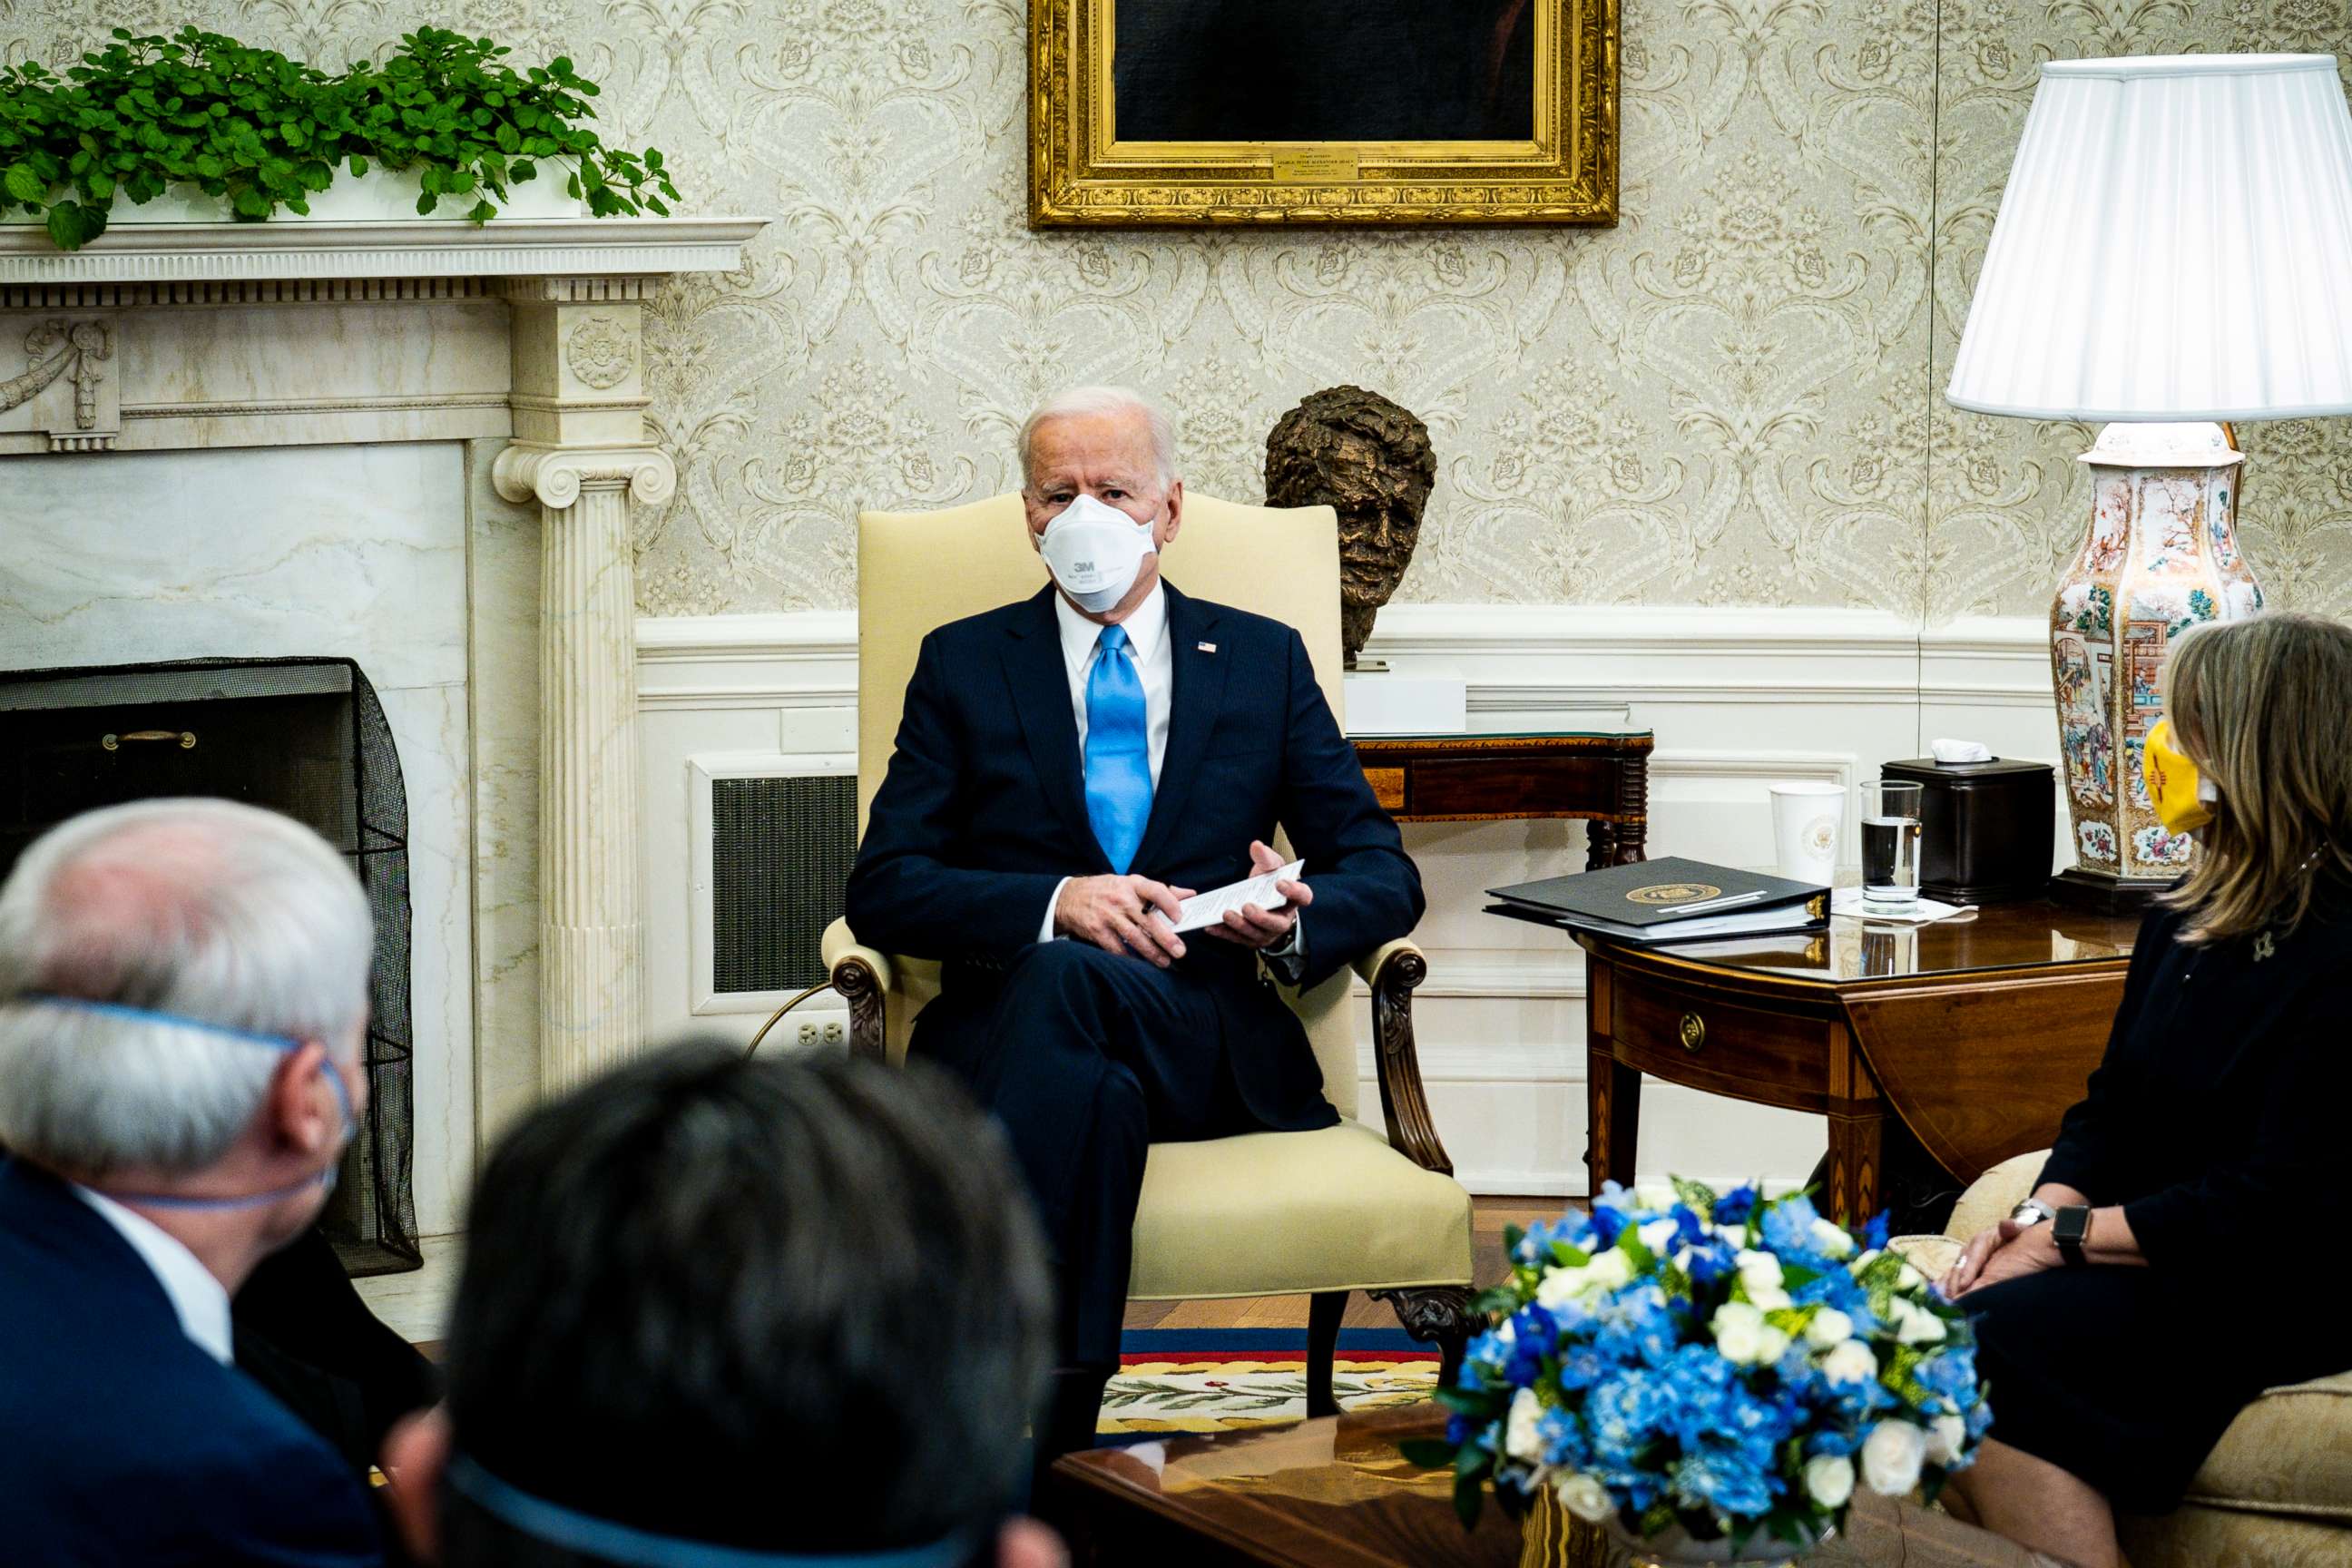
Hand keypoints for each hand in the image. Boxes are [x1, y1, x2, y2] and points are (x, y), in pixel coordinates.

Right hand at [1055, 874, 1193, 966]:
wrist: (1070, 897)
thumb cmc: (1107, 890)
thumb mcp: (1131, 883)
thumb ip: (1161, 890)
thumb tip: (1190, 894)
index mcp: (1132, 884)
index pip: (1155, 890)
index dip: (1170, 904)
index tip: (1181, 917)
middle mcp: (1121, 898)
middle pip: (1147, 919)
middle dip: (1165, 938)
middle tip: (1180, 951)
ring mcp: (1108, 915)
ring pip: (1134, 937)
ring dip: (1151, 952)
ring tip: (1165, 961)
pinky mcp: (1097, 930)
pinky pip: (1116, 948)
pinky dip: (1128, 957)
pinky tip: (1139, 964)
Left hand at [1199, 839, 1312, 949]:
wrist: (1258, 897)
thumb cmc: (1268, 881)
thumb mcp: (1270, 867)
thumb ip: (1265, 857)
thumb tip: (1256, 846)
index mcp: (1294, 898)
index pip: (1303, 896)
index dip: (1294, 891)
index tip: (1279, 882)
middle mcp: (1283, 919)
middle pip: (1277, 924)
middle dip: (1261, 917)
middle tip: (1246, 906)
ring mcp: (1267, 932)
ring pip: (1256, 934)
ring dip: (1240, 925)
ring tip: (1226, 913)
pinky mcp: (1249, 939)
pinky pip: (1236, 939)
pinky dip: (1223, 933)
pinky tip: (1210, 926)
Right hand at [1940, 1218, 2058, 1298]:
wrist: (2017, 1240)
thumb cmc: (2017, 1237)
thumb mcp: (2018, 1230)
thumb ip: (2013, 1228)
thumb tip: (2006, 1224)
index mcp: (1982, 1240)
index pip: (1973, 1255)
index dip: (1968, 1270)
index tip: (1964, 1284)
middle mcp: (1970, 1250)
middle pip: (1960, 1266)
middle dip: (1955, 1282)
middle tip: (1952, 1298)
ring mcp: (1966, 1260)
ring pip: (1953, 1273)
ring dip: (1948, 1286)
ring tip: (1944, 1301)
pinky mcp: (1965, 1269)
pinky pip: (1953, 1277)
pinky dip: (1946, 1286)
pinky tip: (1939, 1297)